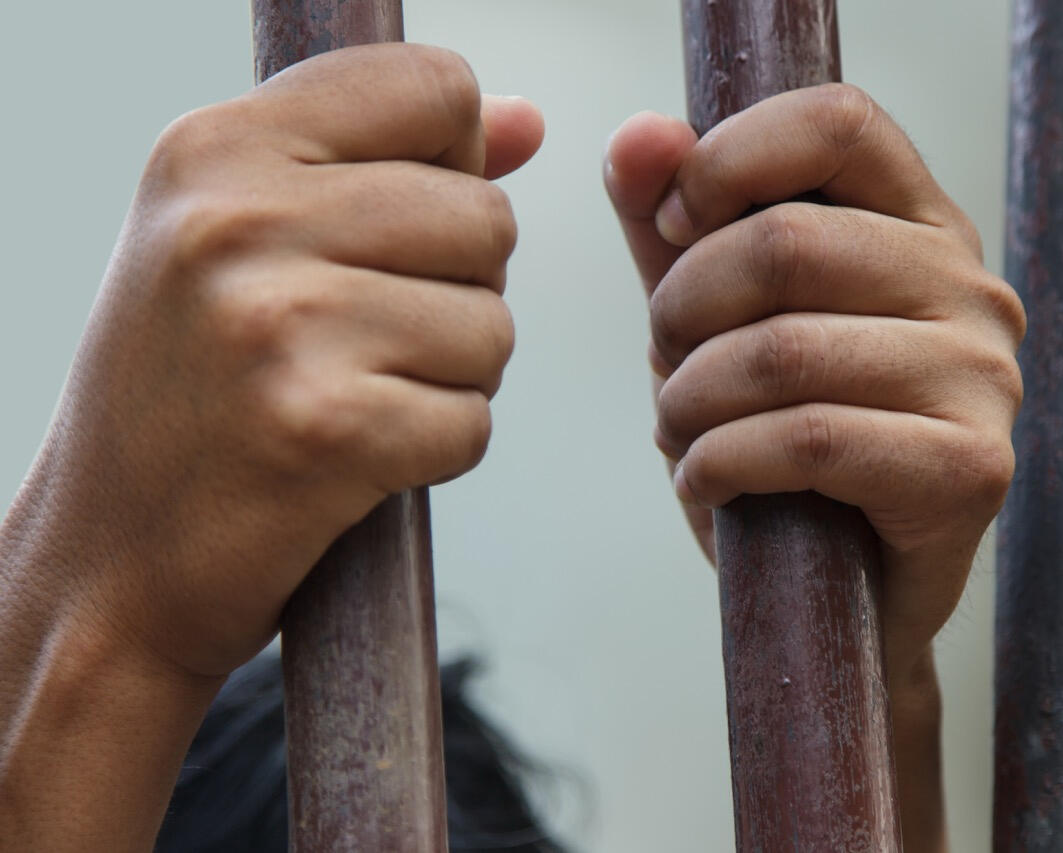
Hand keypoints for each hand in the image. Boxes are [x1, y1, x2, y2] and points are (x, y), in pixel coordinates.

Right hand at [2, 44, 543, 681]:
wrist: (108, 562)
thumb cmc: (190, 397)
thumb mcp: (247, 242)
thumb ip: (392, 163)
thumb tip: (526, 121)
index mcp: (216, 149)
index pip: (431, 86)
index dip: (456, 161)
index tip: (407, 223)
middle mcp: (238, 219)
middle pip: (485, 218)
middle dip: (460, 290)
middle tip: (370, 341)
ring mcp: (276, 325)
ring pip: (492, 325)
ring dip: (450, 378)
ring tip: (355, 398)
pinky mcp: (322, 430)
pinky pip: (471, 422)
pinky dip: (436, 450)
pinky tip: (357, 460)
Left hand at [604, 87, 1022, 850]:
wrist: (841, 602)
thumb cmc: (783, 451)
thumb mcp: (717, 326)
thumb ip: (678, 231)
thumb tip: (639, 135)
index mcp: (919, 227)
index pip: (836, 122)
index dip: (727, 160)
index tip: (672, 228)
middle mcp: (970, 288)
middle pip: (786, 243)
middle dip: (683, 311)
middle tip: (667, 366)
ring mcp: (983, 377)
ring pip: (785, 350)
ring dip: (690, 400)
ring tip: (681, 432)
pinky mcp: (973, 469)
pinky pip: (811, 440)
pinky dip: (721, 465)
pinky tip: (704, 484)